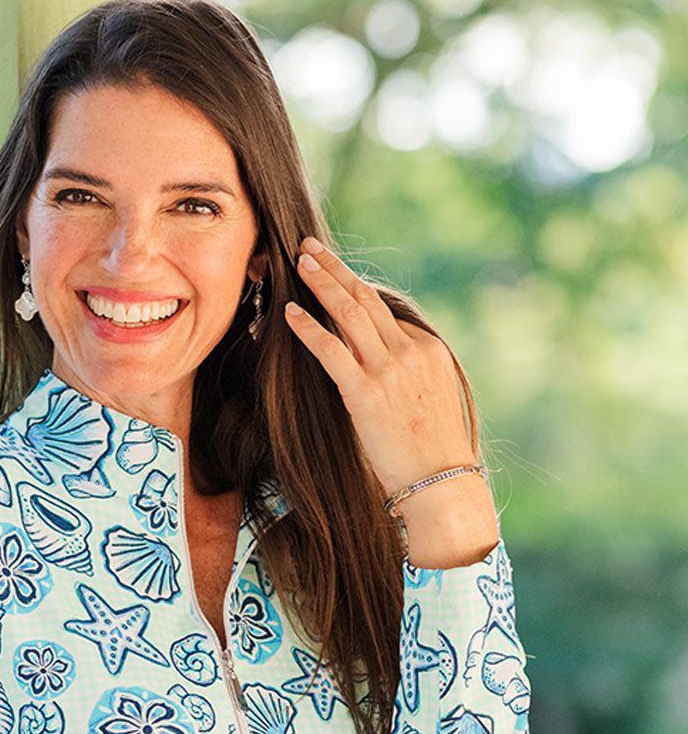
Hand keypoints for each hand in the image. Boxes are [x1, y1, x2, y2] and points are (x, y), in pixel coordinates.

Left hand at [285, 237, 498, 567]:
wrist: (441, 483)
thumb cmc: (433, 455)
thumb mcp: (432, 402)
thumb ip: (409, 377)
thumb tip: (384, 372)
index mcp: (429, 351)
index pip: (388, 314)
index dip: (356, 297)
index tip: (332, 285)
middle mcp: (410, 352)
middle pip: (367, 298)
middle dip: (336, 270)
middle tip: (311, 249)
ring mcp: (388, 370)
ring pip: (350, 312)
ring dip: (322, 282)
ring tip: (300, 263)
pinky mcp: (365, 393)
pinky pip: (331, 349)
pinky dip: (309, 327)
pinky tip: (290, 313)